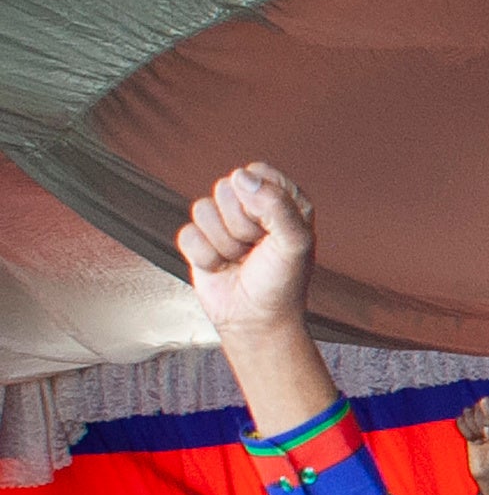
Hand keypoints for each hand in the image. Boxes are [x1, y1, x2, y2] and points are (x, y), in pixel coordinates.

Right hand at [176, 162, 319, 341]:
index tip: (272, 229)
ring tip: (241, 258)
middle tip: (256, 248)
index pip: (257, 174)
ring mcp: (223, 222)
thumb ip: (276, 205)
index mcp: (283, 200)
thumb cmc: (282, 283)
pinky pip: (187, 233)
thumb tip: (242, 176)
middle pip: (226, 188)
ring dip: (224, 243)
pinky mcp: (198, 240)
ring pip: (202, 209)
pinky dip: (205, 256)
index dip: (259, 201)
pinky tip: (221, 267)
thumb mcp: (294, 243)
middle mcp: (252, 207)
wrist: (256, 320)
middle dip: (240, 225)